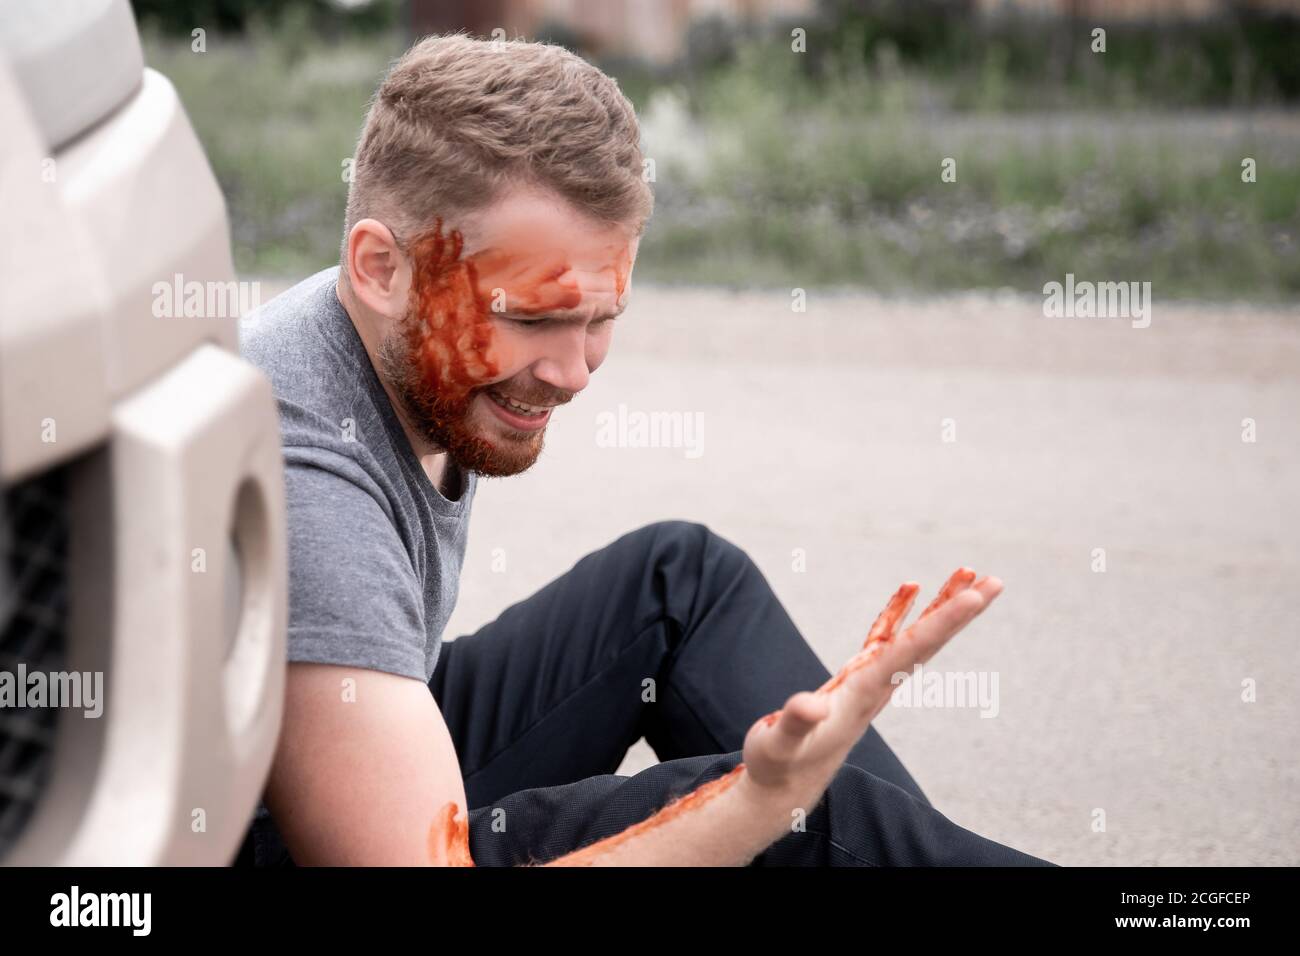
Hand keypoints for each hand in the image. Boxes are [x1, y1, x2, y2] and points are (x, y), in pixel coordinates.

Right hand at [740, 568, 1002, 804]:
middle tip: (995, 581)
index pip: (912, 650)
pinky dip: (899, 612)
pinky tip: (911, 589)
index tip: (976, 597)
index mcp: (864, 693)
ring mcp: (871, 682)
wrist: (784, 788)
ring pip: (915, 636)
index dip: (944, 621)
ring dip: (941, 606)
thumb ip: (795, 722)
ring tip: (968, 574)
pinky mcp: (858, 679)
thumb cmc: (778, 766)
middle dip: (960, 610)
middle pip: (928, 641)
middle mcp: (878, 686)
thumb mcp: (779, 745)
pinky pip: (886, 638)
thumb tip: (812, 705)